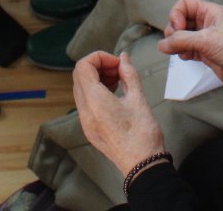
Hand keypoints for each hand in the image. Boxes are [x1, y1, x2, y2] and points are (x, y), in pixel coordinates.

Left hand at [72, 51, 165, 175]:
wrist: (141, 165)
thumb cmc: (142, 134)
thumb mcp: (139, 99)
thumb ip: (129, 74)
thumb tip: (123, 58)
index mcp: (95, 101)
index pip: (83, 66)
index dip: (99, 57)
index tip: (117, 63)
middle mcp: (85, 111)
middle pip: (79, 76)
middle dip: (98, 66)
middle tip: (118, 70)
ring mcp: (85, 122)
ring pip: (81, 89)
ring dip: (97, 78)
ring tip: (118, 81)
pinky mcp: (89, 129)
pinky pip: (85, 102)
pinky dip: (96, 92)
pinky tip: (115, 94)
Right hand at [158, 0, 222, 105]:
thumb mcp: (206, 40)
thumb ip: (181, 40)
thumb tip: (161, 45)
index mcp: (210, 12)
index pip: (184, 4)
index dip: (176, 15)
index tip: (178, 29)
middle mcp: (207, 22)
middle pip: (181, 20)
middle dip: (174, 31)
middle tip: (176, 43)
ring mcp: (206, 38)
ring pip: (182, 35)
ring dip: (177, 43)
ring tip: (181, 52)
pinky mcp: (205, 53)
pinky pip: (186, 48)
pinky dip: (182, 52)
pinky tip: (186, 57)